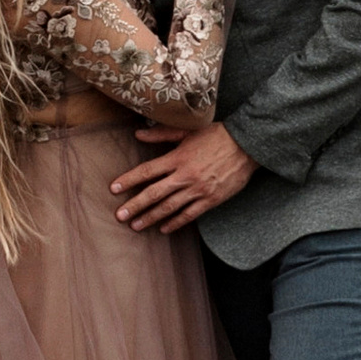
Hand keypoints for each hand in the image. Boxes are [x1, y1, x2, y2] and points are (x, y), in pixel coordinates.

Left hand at [111, 120, 253, 233]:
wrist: (246, 146)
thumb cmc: (216, 135)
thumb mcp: (188, 131)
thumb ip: (162, 134)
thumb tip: (138, 133)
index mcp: (177, 157)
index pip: (147, 171)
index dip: (129, 180)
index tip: (114, 188)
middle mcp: (185, 175)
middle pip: (154, 193)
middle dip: (134, 206)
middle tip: (119, 216)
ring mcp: (198, 189)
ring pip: (169, 207)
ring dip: (151, 218)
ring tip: (136, 226)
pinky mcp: (211, 199)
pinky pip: (189, 214)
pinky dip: (175, 222)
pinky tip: (164, 228)